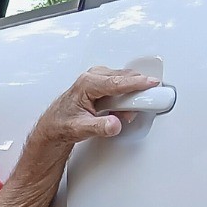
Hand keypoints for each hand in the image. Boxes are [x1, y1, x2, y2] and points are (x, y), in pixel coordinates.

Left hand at [31, 66, 160, 146]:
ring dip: (130, 95)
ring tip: (121, 113)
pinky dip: (126, 96)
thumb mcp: (80, 129)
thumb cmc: (62, 124)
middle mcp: (92, 77)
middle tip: (141, 106)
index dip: (136, 83)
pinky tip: (119, 110)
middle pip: (124, 78)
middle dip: (136, 92)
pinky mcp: (103, 83)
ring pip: (125, 80)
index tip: (152, 83)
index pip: (117, 82)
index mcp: (87, 84)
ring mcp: (98, 78)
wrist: (54, 125)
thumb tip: (114, 124)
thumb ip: (99, 127)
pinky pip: (122, 85)